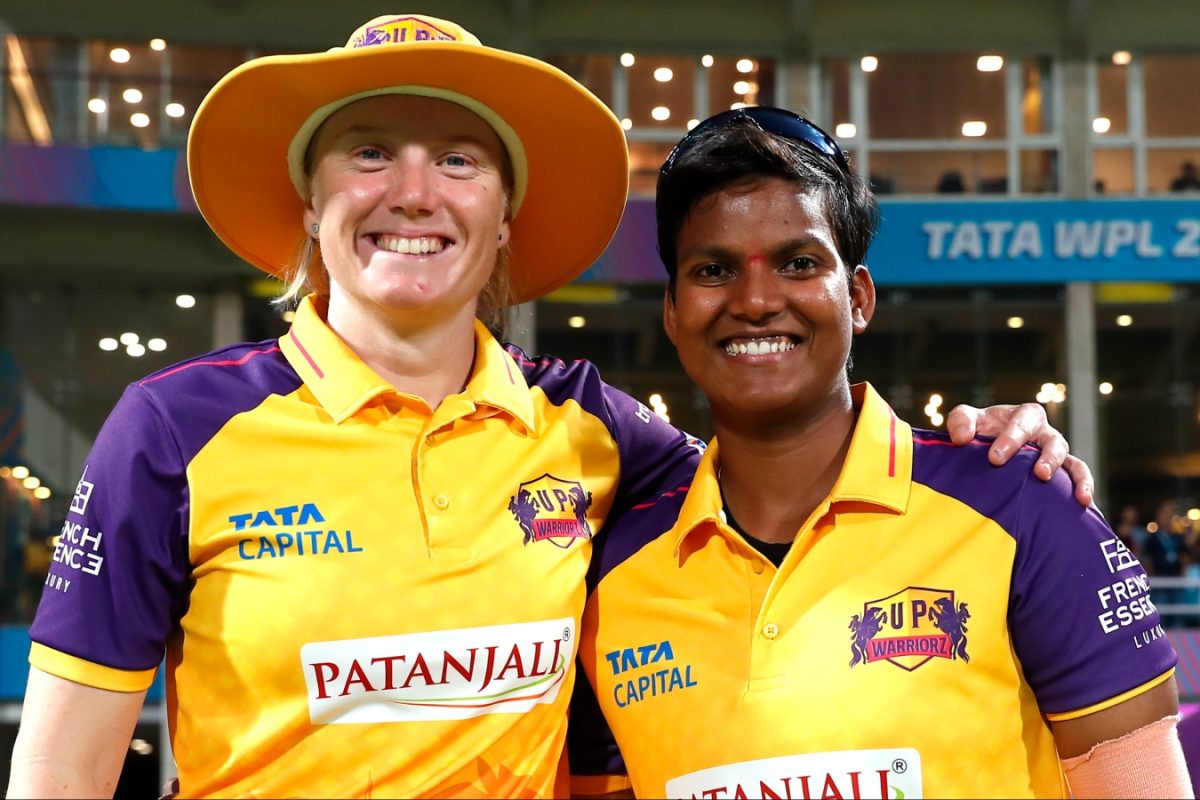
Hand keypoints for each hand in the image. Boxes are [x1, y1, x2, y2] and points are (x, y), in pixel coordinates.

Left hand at [946, 402, 1093, 505]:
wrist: (987, 451)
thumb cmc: (979, 430)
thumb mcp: (966, 419)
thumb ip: (961, 421)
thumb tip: (961, 438)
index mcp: (1025, 416)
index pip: (1021, 423)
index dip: (1011, 439)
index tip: (995, 458)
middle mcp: (1045, 433)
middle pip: (1052, 441)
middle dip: (1046, 457)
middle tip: (1038, 474)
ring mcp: (1055, 454)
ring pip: (1071, 460)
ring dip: (1071, 475)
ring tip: (1067, 491)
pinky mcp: (1061, 473)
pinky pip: (1078, 477)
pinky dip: (1084, 487)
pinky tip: (1084, 502)